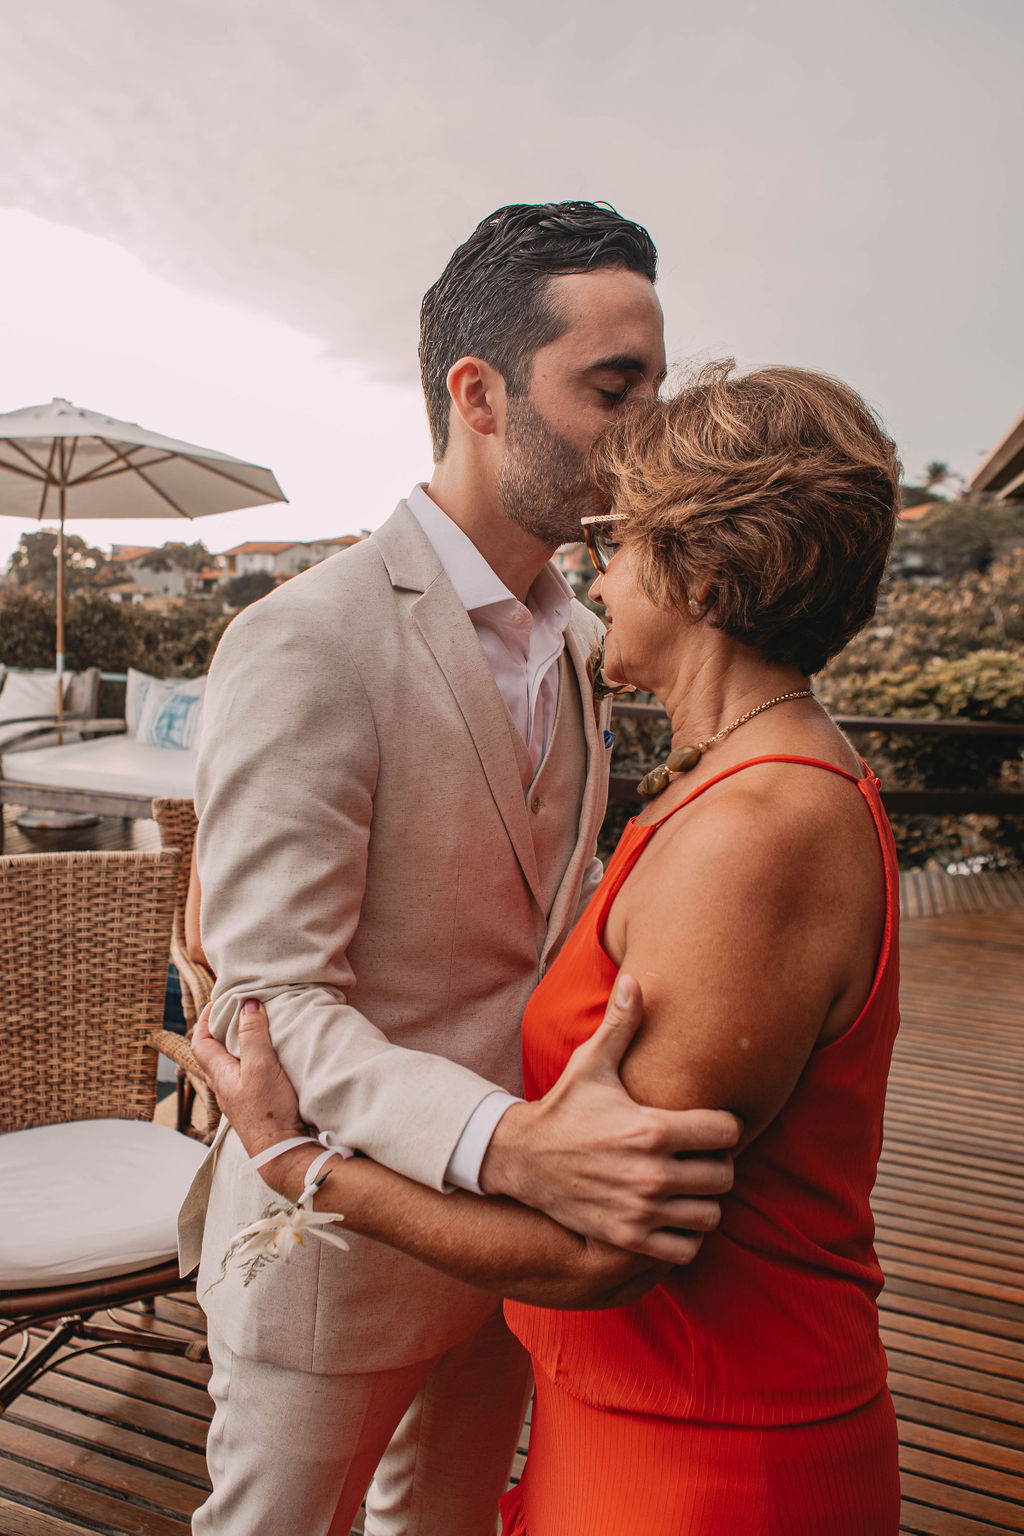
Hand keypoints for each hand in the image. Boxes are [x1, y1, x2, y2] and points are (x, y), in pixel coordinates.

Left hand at [192, 999, 305, 1159]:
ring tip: (254, 1030)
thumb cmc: (268, 1111)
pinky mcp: (254, 1106)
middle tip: (238, 1011)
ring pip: (230, 1065)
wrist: (281, 1151)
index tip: (217, 1002)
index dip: (204, 1020)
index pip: (200, 1042)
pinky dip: (251, 1061)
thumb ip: (253, 1035)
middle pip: (214, 1052)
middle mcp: (225, 1086)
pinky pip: (245, 1076)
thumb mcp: (261, 1066)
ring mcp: (238, 1098)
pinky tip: (268, 1061)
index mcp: (220, 1074)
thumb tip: (247, 1005)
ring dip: (237, 1045)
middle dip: (222, 1029)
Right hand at [479, 974, 740, 1262]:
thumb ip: (621, 1024)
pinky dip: (685, 1236)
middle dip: (717, 1163)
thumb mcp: (591, 1065)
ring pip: (710, 1216)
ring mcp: (641, 1211)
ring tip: (688, 1185)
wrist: (522, 1159)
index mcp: (652, 1129)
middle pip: (724, 1176)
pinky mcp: (629, 1239)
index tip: (707, 1123)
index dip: (723, 1125)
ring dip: (704, 1201)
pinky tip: (671, 1214)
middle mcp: (652, 1174)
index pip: (727, 1132)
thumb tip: (635, 978)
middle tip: (698, 1155)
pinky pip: (685, 1250)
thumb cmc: (565, 1108)